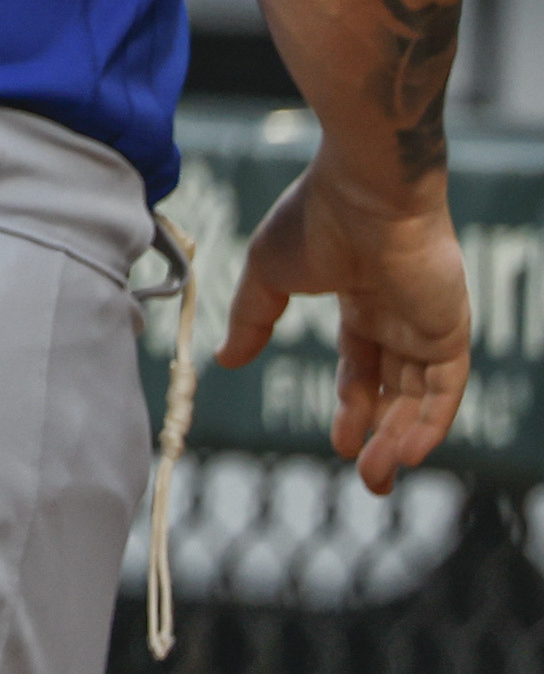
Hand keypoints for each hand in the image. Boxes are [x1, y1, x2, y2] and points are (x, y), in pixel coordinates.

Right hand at [220, 162, 469, 492]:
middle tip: (369, 481)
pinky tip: (409, 452)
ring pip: (421, 397)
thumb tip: (224, 359)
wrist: (365, 192)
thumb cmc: (312, 219)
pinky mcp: (449, 328)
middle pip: (396, 390)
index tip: (338, 444)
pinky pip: (446, 388)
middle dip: (381, 436)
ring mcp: (426, 323)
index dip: (351, 406)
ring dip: (402, 440)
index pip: (363, 365)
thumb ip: (252, 319)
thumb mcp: (268, 274)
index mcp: (360, 297)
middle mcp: (398, 316)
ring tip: (378, 479)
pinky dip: (430, 422)